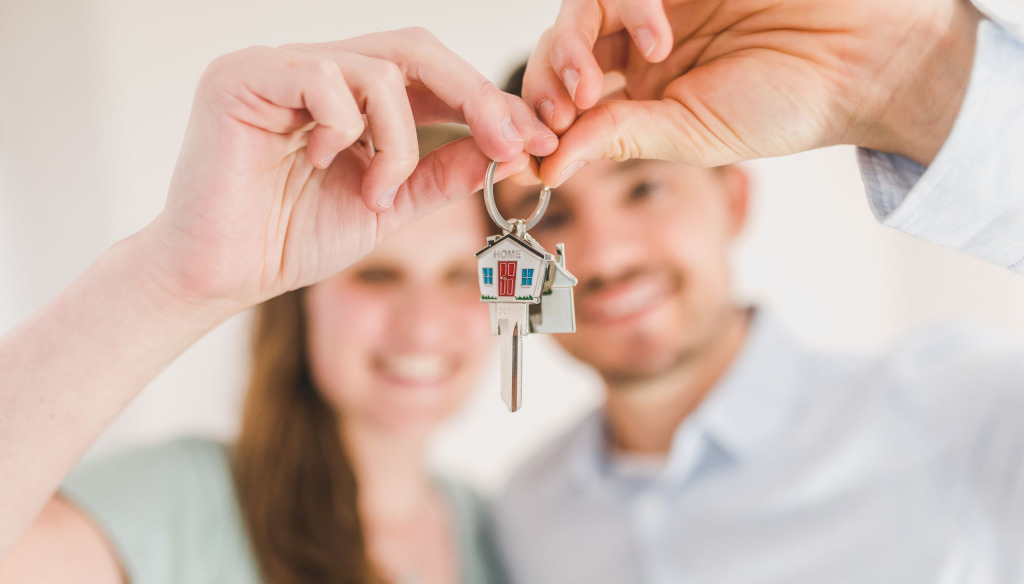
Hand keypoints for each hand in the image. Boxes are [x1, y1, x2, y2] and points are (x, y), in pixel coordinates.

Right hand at [147, 28, 556, 308]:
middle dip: (474, 97)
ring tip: (376, 193)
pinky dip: (345, 128)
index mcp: (350, 96)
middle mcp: (317, 69)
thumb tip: (502, 149)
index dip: (486, 102)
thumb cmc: (291, 238)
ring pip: (378, 69)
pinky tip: (323, 164)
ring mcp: (279, 66)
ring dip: (399, 141)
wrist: (221, 276)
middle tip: (510, 142)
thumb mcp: (389, 205)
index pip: (431, 76)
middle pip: (416, 50)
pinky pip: (322, 78)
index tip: (534, 141)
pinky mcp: (243, 76)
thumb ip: (440, 174)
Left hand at [523, 0, 980, 185]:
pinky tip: (658, 40)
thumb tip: (546, 170)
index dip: (538, 124)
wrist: (860, 59)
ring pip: (580, 11)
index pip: (567, 102)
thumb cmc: (786, 105)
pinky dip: (627, 7)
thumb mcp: (691, 135)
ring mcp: (655, 6)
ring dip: (572, 49)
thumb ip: (618, 139)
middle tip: (558, 116)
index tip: (526, 156)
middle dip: (545, 86)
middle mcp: (639, 48)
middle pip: (560, 52)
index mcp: (641, 95)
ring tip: (592, 87)